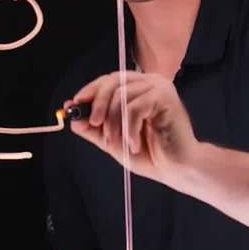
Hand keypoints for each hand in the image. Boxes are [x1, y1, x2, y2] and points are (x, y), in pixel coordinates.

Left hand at [66, 70, 199, 184]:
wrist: (176, 169)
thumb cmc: (150, 154)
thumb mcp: (114, 139)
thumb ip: (94, 127)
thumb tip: (72, 113)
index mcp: (139, 87)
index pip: (110, 80)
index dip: (91, 90)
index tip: (75, 103)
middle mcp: (149, 82)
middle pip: (113, 82)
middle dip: (98, 105)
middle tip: (94, 124)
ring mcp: (159, 87)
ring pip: (122, 97)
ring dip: (114, 124)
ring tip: (120, 143)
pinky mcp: (165, 97)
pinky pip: (134, 108)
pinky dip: (129, 129)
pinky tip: (135, 144)